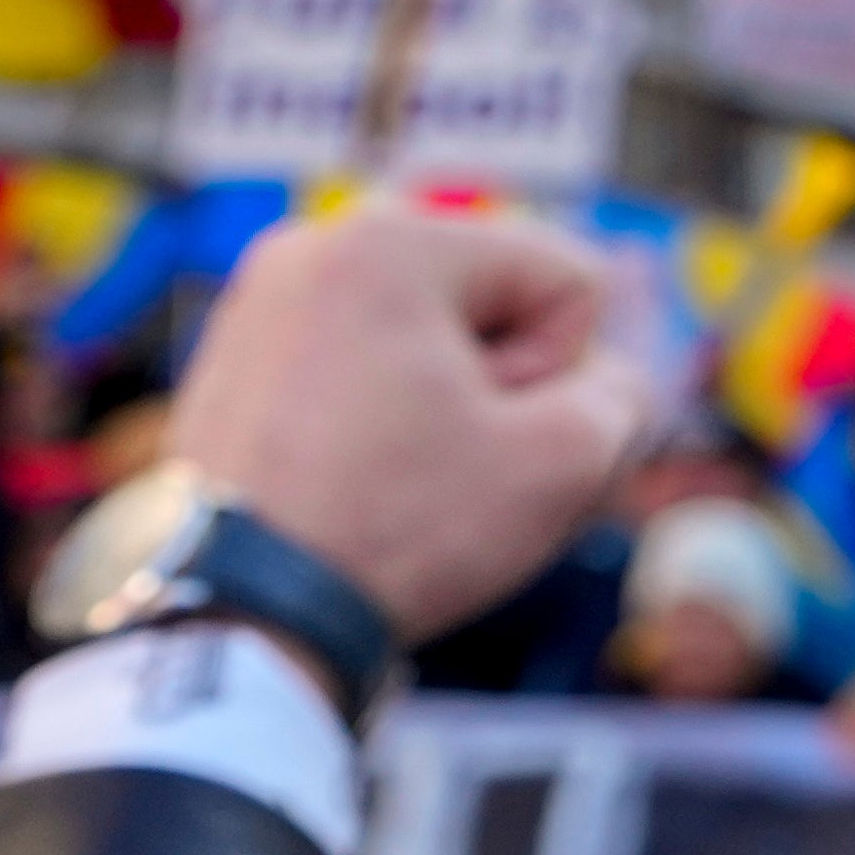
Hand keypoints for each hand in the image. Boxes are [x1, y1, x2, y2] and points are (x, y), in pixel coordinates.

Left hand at [164, 206, 659, 643]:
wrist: (239, 614)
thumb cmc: (396, 529)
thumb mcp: (562, 465)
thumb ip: (621, 398)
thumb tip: (604, 381)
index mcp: (393, 240)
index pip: (564, 278)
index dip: (563, 373)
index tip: (495, 436)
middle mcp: (315, 243)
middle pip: (489, 302)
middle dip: (502, 384)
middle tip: (453, 466)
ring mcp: (260, 301)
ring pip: (422, 339)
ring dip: (444, 406)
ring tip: (401, 481)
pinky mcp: (232, 360)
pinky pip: (354, 368)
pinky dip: (377, 421)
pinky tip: (356, 485)